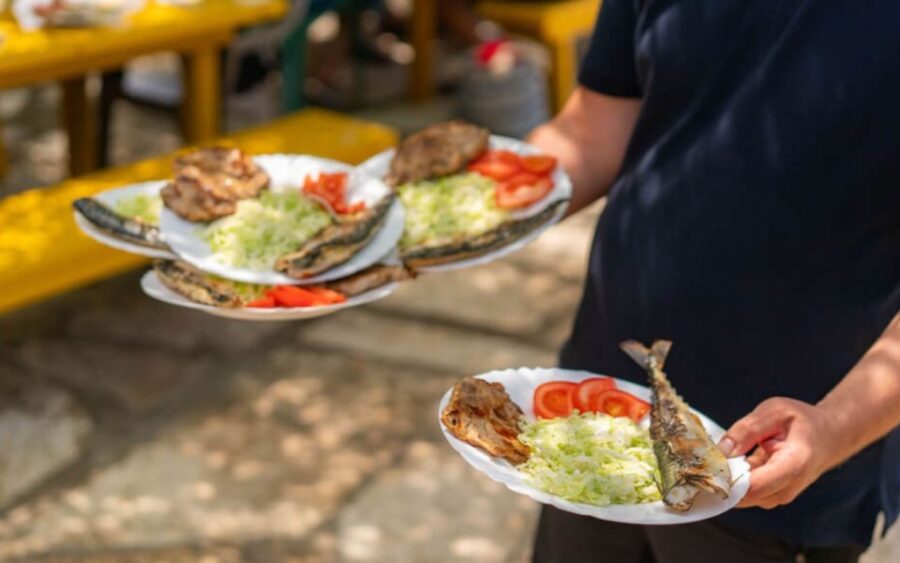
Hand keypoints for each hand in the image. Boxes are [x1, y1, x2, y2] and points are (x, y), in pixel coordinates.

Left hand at [718, 397, 841, 508]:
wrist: (828, 437)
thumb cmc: (803, 422)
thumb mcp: (775, 412)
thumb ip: (747, 429)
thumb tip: (721, 451)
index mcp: (794, 465)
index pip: (754, 486)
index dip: (728, 478)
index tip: (709, 463)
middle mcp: (787, 488)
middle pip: (744, 496)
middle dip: (722, 478)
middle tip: (708, 456)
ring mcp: (779, 496)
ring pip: (741, 496)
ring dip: (727, 479)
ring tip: (723, 454)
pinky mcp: (770, 496)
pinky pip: (744, 492)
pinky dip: (733, 479)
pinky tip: (732, 460)